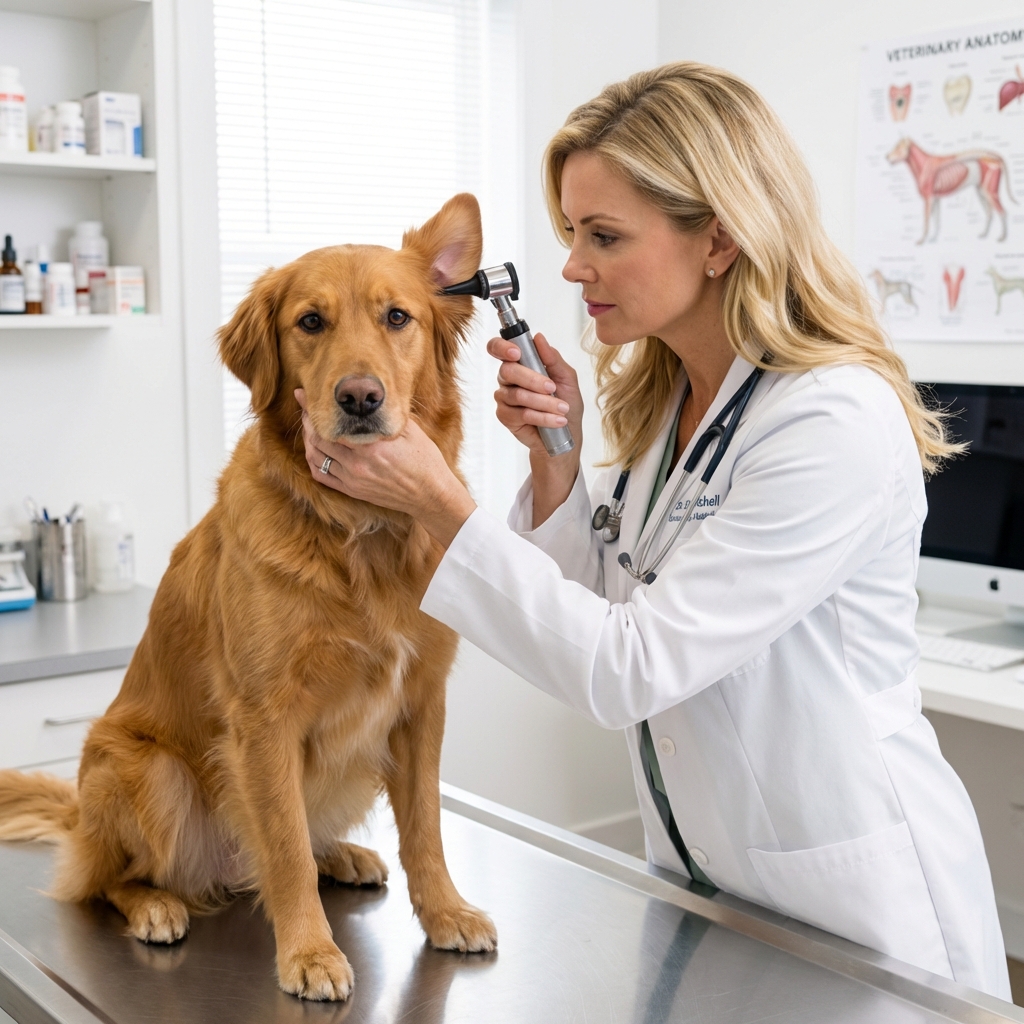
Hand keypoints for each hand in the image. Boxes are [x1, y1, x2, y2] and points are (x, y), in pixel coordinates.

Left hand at [295, 390, 476, 548]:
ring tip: (309, 427)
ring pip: (316, 458)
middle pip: (317, 440)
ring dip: (308, 440)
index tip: (303, 394)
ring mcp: (352, 480)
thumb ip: (384, 416)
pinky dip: (313, 461)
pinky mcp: (352, 490)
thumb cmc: (424, 460)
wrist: (430, 494)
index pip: (331, 424)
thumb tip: (368, 398)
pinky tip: (315, 451)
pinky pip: (322, 476)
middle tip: (306, 408)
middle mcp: (357, 464)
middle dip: (307, 421)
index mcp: (370, 446)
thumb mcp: (409, 430)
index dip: (312, 408)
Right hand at [487, 331, 582, 459]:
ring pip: (518, 395)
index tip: (516, 353)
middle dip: (533, 379)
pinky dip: (543, 417)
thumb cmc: (566, 403)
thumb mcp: (567, 378)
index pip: (498, 348)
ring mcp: (504, 398)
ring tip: (563, 409)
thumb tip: (539, 338)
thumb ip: (553, 358)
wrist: (567, 434)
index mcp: (520, 363)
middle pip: (508, 371)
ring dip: (544, 402)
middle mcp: (508, 379)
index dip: (501, 348)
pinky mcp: (505, 417)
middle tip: (552, 387)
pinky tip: (557, 420)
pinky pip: (521, 414)